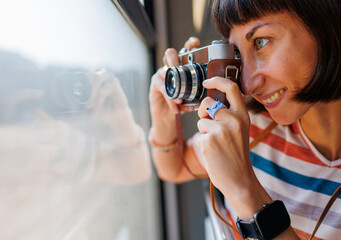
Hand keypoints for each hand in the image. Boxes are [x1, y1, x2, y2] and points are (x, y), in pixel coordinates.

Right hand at [149, 37, 199, 142]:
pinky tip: (177, 106)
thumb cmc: (184, 105)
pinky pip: (162, 88)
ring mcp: (161, 76)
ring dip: (173, 82)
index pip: (185, 51)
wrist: (169, 118)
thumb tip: (219, 88)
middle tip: (180, 66)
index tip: (196, 42)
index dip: (189, 44)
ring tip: (180, 96)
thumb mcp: (195, 95)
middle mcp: (171, 68)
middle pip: (170, 54)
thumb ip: (203, 89)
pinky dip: (171, 98)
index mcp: (182, 67)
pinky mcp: (155, 86)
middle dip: (175, 58)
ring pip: (164, 71)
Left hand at [196, 76, 254, 196]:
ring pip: (201, 120)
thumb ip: (229, 115)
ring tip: (216, 144)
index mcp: (243, 115)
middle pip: (207, 103)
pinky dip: (203, 143)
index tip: (207, 81)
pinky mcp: (209, 140)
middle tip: (210, 126)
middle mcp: (233, 120)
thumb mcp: (240, 130)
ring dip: (204, 131)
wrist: (238, 179)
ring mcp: (221, 130)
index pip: (231, 88)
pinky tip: (213, 152)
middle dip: (203, 113)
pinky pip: (199, 135)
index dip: (217, 81)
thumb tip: (210, 102)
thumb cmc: (236, 154)